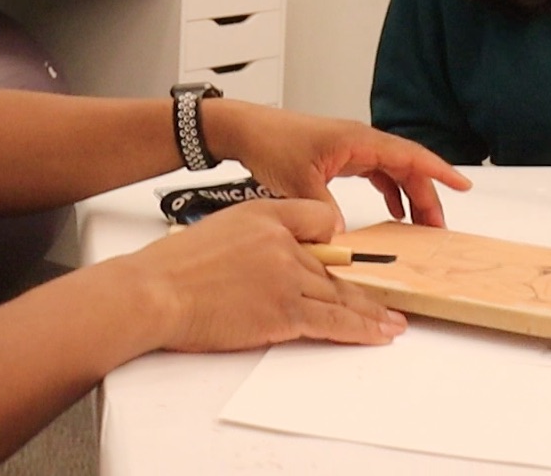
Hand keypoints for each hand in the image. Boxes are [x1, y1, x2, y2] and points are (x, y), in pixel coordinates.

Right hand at [124, 199, 407, 351]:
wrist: (157, 290)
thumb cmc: (176, 266)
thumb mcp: (220, 227)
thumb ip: (255, 234)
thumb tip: (275, 254)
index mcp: (267, 217)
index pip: (320, 219)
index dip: (334, 242)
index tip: (347, 260)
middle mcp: (284, 244)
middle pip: (336, 267)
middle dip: (366, 287)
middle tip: (391, 298)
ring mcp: (287, 279)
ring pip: (341, 296)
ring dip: (372, 313)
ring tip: (393, 323)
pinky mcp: (284, 314)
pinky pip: (333, 321)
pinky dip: (361, 329)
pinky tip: (377, 334)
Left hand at [205, 101, 471, 227]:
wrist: (245, 131)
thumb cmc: (271, 143)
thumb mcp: (299, 181)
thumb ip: (325, 210)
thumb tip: (344, 237)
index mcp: (358, 140)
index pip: (410, 154)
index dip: (438, 171)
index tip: (463, 185)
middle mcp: (360, 141)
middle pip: (407, 168)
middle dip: (427, 196)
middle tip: (437, 230)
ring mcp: (351, 149)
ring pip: (393, 172)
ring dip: (410, 197)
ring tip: (421, 228)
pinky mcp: (341, 158)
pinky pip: (376, 175)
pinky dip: (389, 193)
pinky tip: (393, 214)